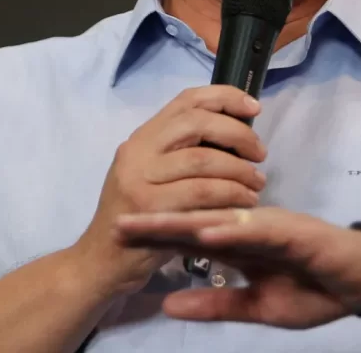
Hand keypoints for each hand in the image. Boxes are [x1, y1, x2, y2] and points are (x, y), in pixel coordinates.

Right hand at [73, 86, 268, 296]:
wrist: (99, 262)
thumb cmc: (137, 219)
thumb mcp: (152, 176)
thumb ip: (182, 153)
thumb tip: (236, 136)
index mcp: (142, 137)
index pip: (187, 99)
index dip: (225, 97)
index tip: (254, 108)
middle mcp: (138, 151)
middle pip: (198, 122)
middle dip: (238, 134)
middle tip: (260, 154)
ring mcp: (140, 178)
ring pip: (204, 159)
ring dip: (240, 171)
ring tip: (257, 184)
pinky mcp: (150, 208)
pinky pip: (202, 193)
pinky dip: (231, 195)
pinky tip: (246, 204)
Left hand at [112, 207, 360, 328]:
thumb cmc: (316, 291)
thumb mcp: (258, 308)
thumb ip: (215, 305)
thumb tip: (167, 305)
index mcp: (237, 245)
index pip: (187, 238)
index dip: (153, 239)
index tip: (115, 239)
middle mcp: (247, 227)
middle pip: (195, 221)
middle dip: (156, 224)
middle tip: (116, 225)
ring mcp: (269, 225)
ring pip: (221, 219)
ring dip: (185, 221)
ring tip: (149, 225)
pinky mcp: (294, 230)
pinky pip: (259, 229)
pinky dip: (233, 229)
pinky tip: (208, 230)